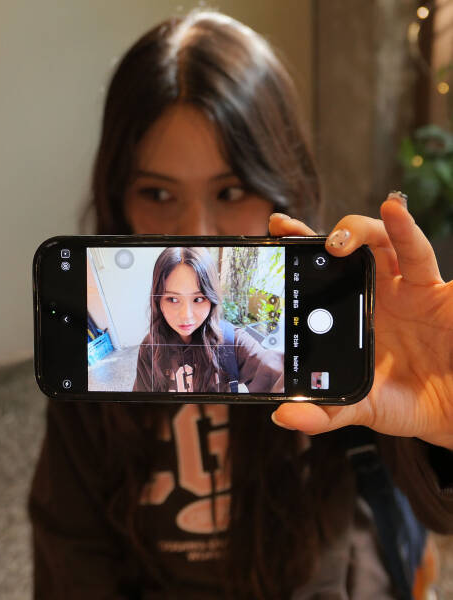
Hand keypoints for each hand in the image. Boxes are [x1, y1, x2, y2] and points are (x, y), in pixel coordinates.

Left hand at [269, 193, 452, 449]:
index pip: (314, 281)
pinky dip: (405, 229)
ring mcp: (401, 288)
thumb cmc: (408, 402)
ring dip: (353, 230)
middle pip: (338, 253)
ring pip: (375, 242)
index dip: (291, 262)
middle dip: (308, 235)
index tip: (263, 250)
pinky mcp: (432, 289)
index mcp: (347, 317)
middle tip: (280, 227)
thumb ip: (325, 411)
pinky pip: (417, 254)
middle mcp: (371, 295)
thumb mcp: (361, 408)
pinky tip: (392, 209)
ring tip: (335, 241)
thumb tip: (282, 415)